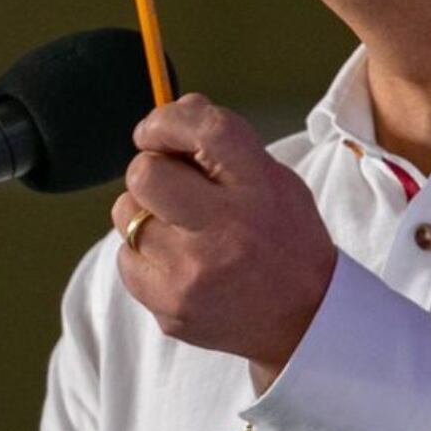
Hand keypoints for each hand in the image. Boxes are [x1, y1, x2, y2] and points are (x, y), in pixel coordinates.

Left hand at [108, 94, 338, 388]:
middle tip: (171, 187)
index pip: (205, 130)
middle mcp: (226, 231)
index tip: (154, 130)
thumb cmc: (283, 239)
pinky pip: (126, 260)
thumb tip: (173, 106)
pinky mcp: (170, 309)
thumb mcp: (275, 181)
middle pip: (145, 173)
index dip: (168, 121)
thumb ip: (224, 144)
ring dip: (144, 213)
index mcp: (260, 190)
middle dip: (151, 170)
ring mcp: (193, 275)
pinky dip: (144, 255)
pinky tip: (180, 264)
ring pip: (127, 215)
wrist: (305, 323)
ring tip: (181, 230)